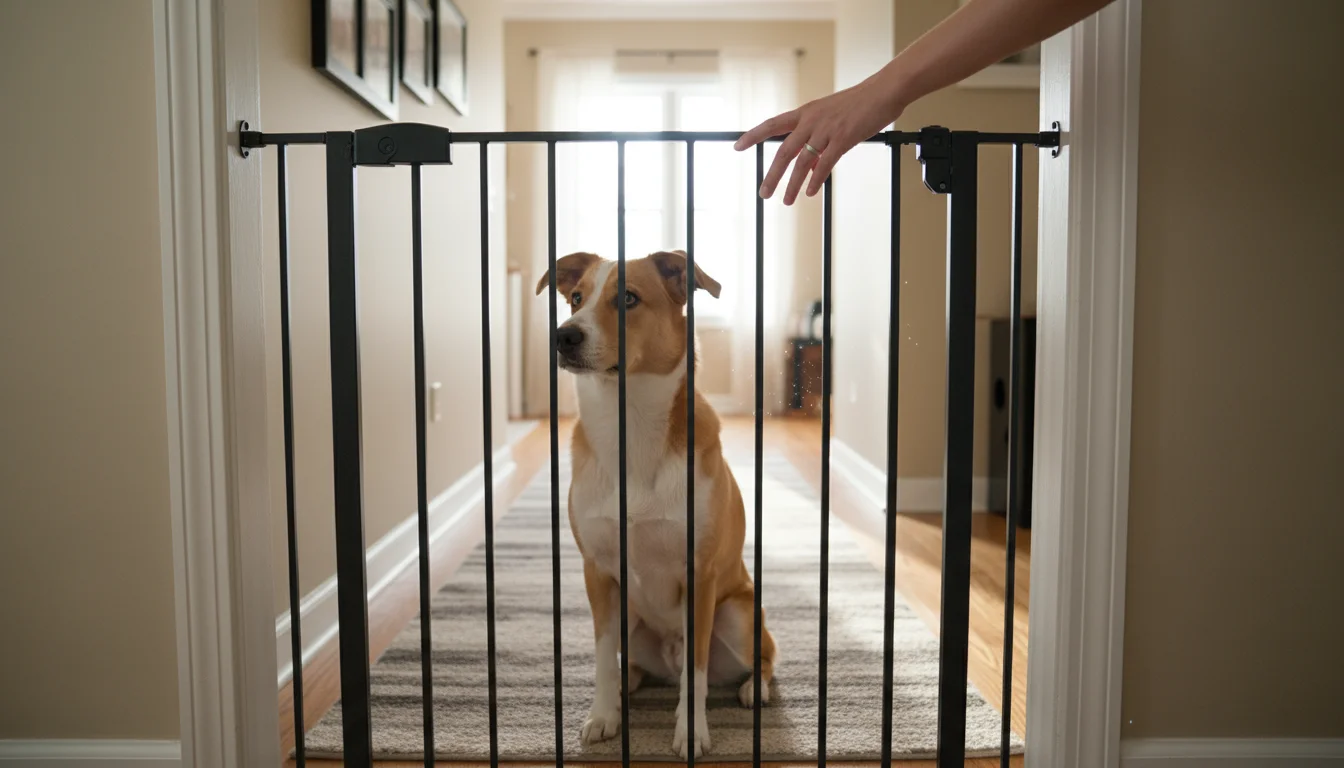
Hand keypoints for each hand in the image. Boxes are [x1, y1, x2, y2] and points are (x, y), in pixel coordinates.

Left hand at [733, 76, 906, 204]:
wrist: (883, 91)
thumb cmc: (859, 104)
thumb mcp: (830, 116)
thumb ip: (817, 139)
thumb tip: (811, 165)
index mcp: (805, 112)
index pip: (772, 124)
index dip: (753, 136)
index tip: (737, 146)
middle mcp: (811, 120)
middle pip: (784, 151)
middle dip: (772, 175)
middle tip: (763, 193)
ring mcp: (826, 130)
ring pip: (802, 162)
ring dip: (792, 184)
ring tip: (786, 200)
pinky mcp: (843, 139)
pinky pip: (825, 164)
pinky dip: (816, 180)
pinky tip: (810, 192)